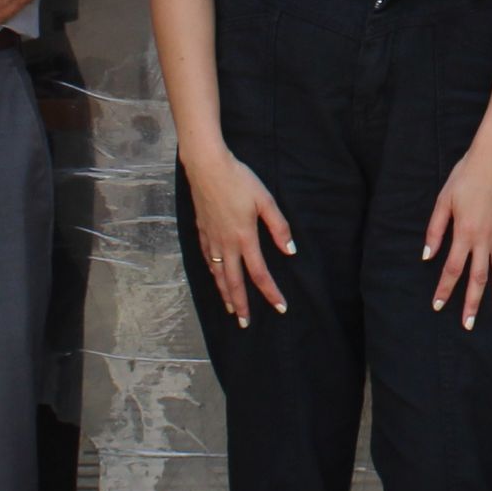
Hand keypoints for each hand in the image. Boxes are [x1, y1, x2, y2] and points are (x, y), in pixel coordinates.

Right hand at [187, 145, 294, 325]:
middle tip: (245, 324)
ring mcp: (211, 238)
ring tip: (231, 309)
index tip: (280, 307)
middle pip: (234, 282)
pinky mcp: (201, 231)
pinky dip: (213, 274)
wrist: (207, 166)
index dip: (270, 292)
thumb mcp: (265, 200)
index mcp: (245, 238)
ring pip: (218, 274)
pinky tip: (216, 277)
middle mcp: (226, 244)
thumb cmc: (239, 180)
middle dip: (241, 305)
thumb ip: (279, 227)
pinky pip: (207, 259)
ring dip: (225, 294)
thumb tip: (290, 250)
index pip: (260, 273)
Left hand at [425, 141, 491, 329]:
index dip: (445, 290)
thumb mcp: (443, 202)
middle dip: (473, 303)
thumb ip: (435, 230)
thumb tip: (426, 255)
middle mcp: (485, 239)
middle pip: (479, 278)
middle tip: (469, 324)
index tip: (439, 306)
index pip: (452, 269)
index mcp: (465, 234)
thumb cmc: (465, 177)